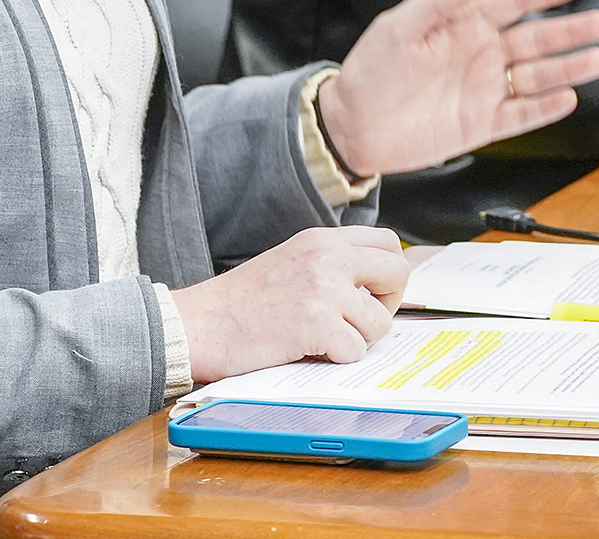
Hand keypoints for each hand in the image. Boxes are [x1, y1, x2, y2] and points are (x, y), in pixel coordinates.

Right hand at [170, 226, 409, 383]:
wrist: (201, 324)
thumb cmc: (242, 302)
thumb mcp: (292, 261)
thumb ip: (331, 264)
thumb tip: (376, 286)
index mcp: (322, 239)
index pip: (387, 243)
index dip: (388, 274)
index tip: (371, 295)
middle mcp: (327, 256)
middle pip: (397, 273)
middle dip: (388, 304)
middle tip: (361, 321)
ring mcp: (324, 289)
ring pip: (380, 322)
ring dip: (358, 338)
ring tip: (323, 338)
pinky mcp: (317, 324)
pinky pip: (356, 350)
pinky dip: (337, 358)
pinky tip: (309, 350)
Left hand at [315, 0, 598, 177]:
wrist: (352, 126)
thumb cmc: (369, 72)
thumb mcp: (394, 28)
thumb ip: (433, 4)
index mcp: (461, 26)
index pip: (512, 2)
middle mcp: (480, 55)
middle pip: (535, 39)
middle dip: (569, 30)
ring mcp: (483, 90)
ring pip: (536, 76)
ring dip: (567, 68)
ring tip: (597, 59)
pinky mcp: (481, 125)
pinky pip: (521, 115)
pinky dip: (545, 108)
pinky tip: (568, 97)